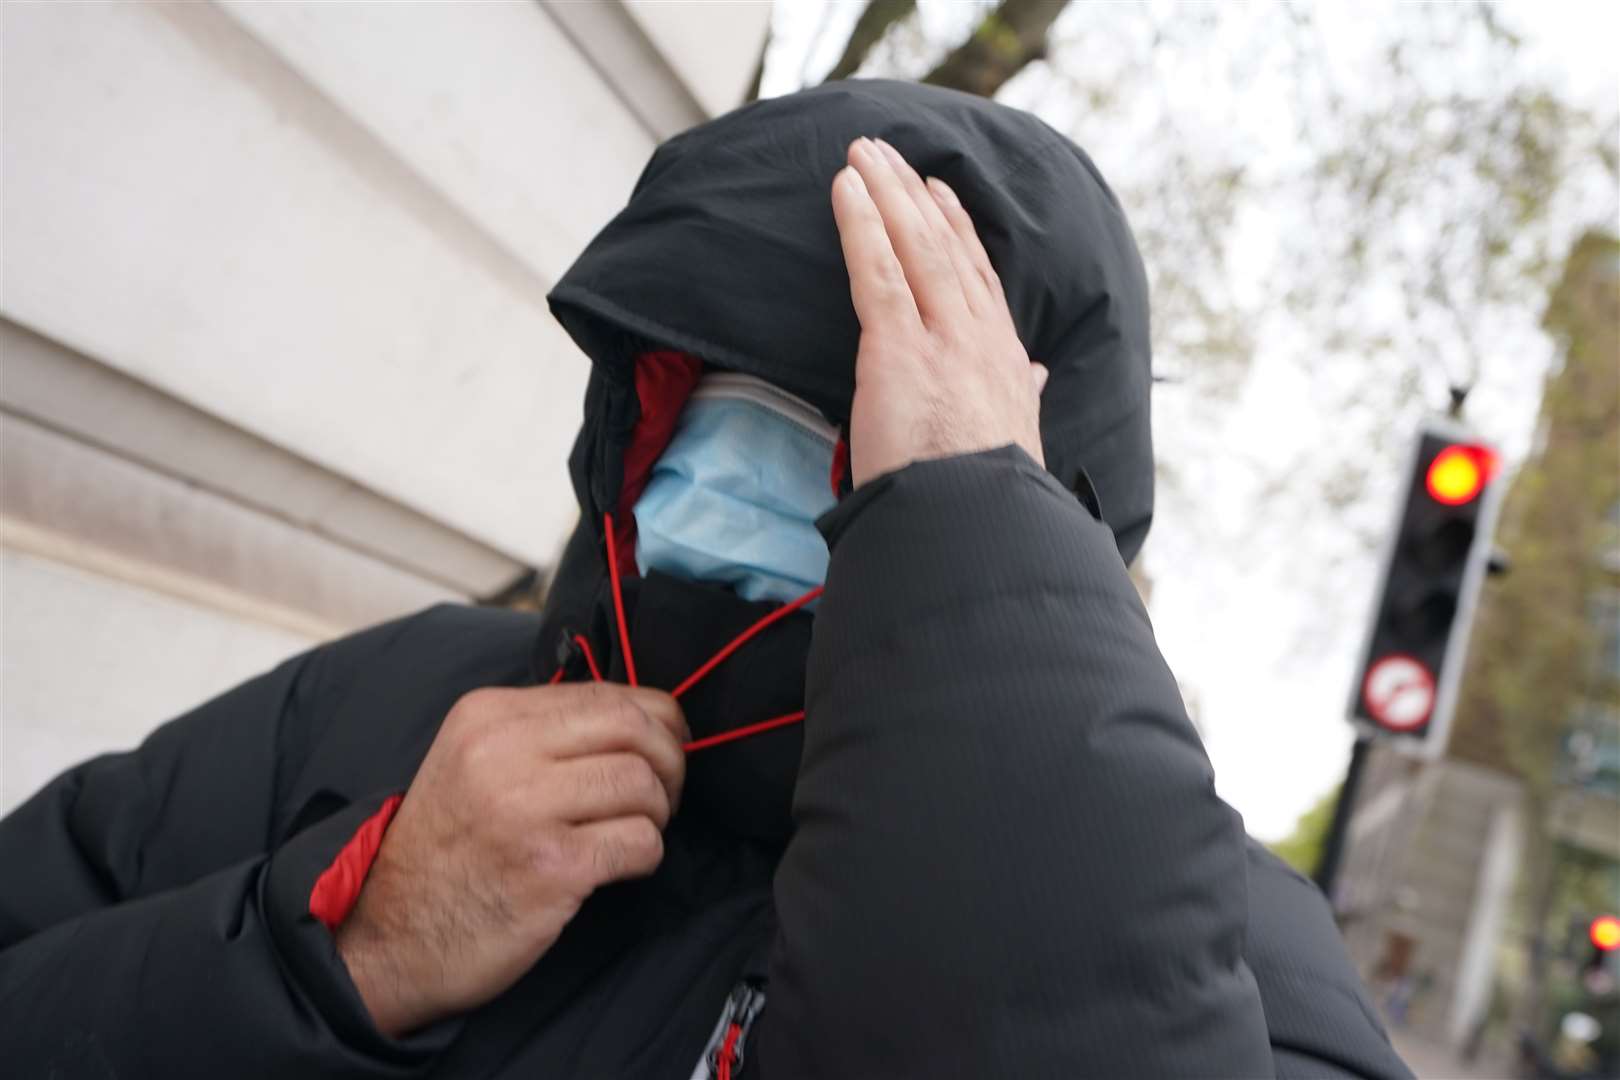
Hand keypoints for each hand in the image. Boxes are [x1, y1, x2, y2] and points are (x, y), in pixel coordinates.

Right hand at [335, 683, 687, 1036]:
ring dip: (657, 813)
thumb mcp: (473, 761)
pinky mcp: (552, 866)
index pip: (605, 693)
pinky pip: (640, 842)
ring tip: (634, 831)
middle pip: (635, 728)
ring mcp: (527, 809)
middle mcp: (504, 751)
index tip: (664, 747)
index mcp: (488, 715)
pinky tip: (621, 866)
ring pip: (643, 784)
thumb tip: (639, 716)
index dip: (655, 720)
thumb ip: (542, 731)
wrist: (388, 936)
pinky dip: (646, 855)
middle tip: (663, 794)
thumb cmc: (446, 850)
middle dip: (670, 759)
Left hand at [830, 136, 1045, 487]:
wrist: (976, 525)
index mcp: (1003, 360)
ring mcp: (941, 337)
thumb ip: (1022, 394)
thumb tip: (1035, 373)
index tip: (938, 194)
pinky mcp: (899, 348)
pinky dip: (860, 225)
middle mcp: (978, 337)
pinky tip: (845, 190)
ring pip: (912, 245)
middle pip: (944, 247)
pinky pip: (878, 271)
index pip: (978, 279)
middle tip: (887, 153)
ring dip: (885, 192)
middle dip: (913, 194)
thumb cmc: (987, 496)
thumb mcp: (1017, 436)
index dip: (957, 230)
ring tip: (861, 154)